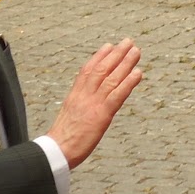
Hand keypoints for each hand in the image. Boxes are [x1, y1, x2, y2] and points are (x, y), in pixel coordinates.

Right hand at [46, 39, 143, 167]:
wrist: (56, 151)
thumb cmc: (62, 140)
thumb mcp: (69, 118)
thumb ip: (79, 108)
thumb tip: (86, 106)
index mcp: (74, 96)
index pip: (87, 71)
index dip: (99, 57)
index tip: (109, 46)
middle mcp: (84, 96)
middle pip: (101, 69)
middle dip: (116, 54)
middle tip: (128, 42)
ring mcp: (93, 104)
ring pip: (111, 78)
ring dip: (125, 63)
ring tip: (136, 51)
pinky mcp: (101, 115)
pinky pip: (117, 95)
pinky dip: (128, 82)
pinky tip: (138, 73)